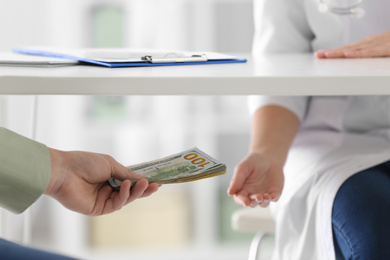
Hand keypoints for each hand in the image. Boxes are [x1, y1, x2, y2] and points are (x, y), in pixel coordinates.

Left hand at [45, 148, 159, 215]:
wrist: (64, 171)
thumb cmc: (85, 163)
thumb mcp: (110, 164)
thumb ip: (126, 173)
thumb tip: (142, 178)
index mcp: (110, 177)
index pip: (130, 181)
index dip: (142, 181)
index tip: (156, 180)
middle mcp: (108, 189)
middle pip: (130, 192)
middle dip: (143, 189)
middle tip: (156, 186)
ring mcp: (104, 200)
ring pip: (126, 199)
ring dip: (136, 192)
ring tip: (144, 184)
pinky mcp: (99, 209)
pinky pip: (116, 204)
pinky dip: (124, 196)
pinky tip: (126, 186)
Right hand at [227, 152, 283, 207]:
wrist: (268, 157)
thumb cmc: (253, 162)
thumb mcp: (242, 168)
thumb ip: (236, 180)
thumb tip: (229, 193)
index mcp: (243, 189)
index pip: (240, 199)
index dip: (242, 201)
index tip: (246, 202)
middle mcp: (253, 193)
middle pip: (252, 203)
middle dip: (254, 202)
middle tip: (258, 197)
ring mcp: (264, 194)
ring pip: (263, 203)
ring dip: (264, 202)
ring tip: (266, 196)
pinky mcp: (274, 192)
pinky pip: (274, 198)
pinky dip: (273, 198)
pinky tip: (273, 196)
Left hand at [315, 31, 389, 57]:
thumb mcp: (384, 51)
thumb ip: (372, 55)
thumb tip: (356, 58)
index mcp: (370, 43)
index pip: (349, 48)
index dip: (335, 51)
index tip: (321, 54)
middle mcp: (372, 42)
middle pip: (349, 48)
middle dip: (332, 52)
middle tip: (318, 55)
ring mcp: (379, 43)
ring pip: (356, 49)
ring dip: (340, 52)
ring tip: (326, 55)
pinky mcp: (387, 48)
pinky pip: (371, 51)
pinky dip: (359, 53)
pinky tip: (348, 55)